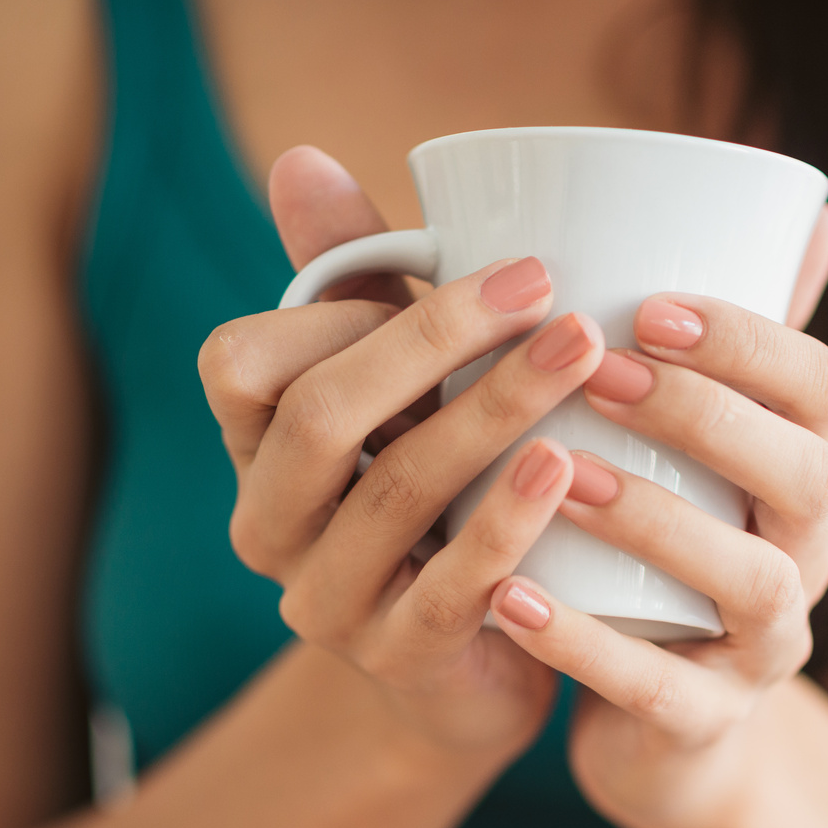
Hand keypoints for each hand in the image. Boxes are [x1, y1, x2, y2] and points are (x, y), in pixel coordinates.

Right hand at [199, 147, 606, 759]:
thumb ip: (354, 283)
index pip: (243, 363)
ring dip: (494, 413)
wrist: (468, 668)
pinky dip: (506, 525)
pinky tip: (564, 469)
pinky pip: (447, 591)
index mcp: (258, 450)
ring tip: (583, 353)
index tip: (470, 267)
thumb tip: (299, 159)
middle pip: (320, 419)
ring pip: (395, 494)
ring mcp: (327, 602)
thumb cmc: (441, 497)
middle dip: (434, 341)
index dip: (336, 312)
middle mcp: (270, 526)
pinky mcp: (398, 660)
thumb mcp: (401, 391)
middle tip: (549, 289)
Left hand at [486, 207, 827, 827]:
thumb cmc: (647, 553)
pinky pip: (664, 690)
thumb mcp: (664, 452)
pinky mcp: (707, 723)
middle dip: (709, 416)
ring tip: (561, 476)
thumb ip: (664, 342)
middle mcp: (804, 554)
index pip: (821, 389)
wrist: (655, 725)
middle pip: (806, 474)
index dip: (753, 342)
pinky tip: (509, 599)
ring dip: (658, 520)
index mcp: (795, 471)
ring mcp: (766, 646)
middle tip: (600, 373)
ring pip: (753, 582)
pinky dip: (587, 646)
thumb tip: (665, 211)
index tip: (652, 304)